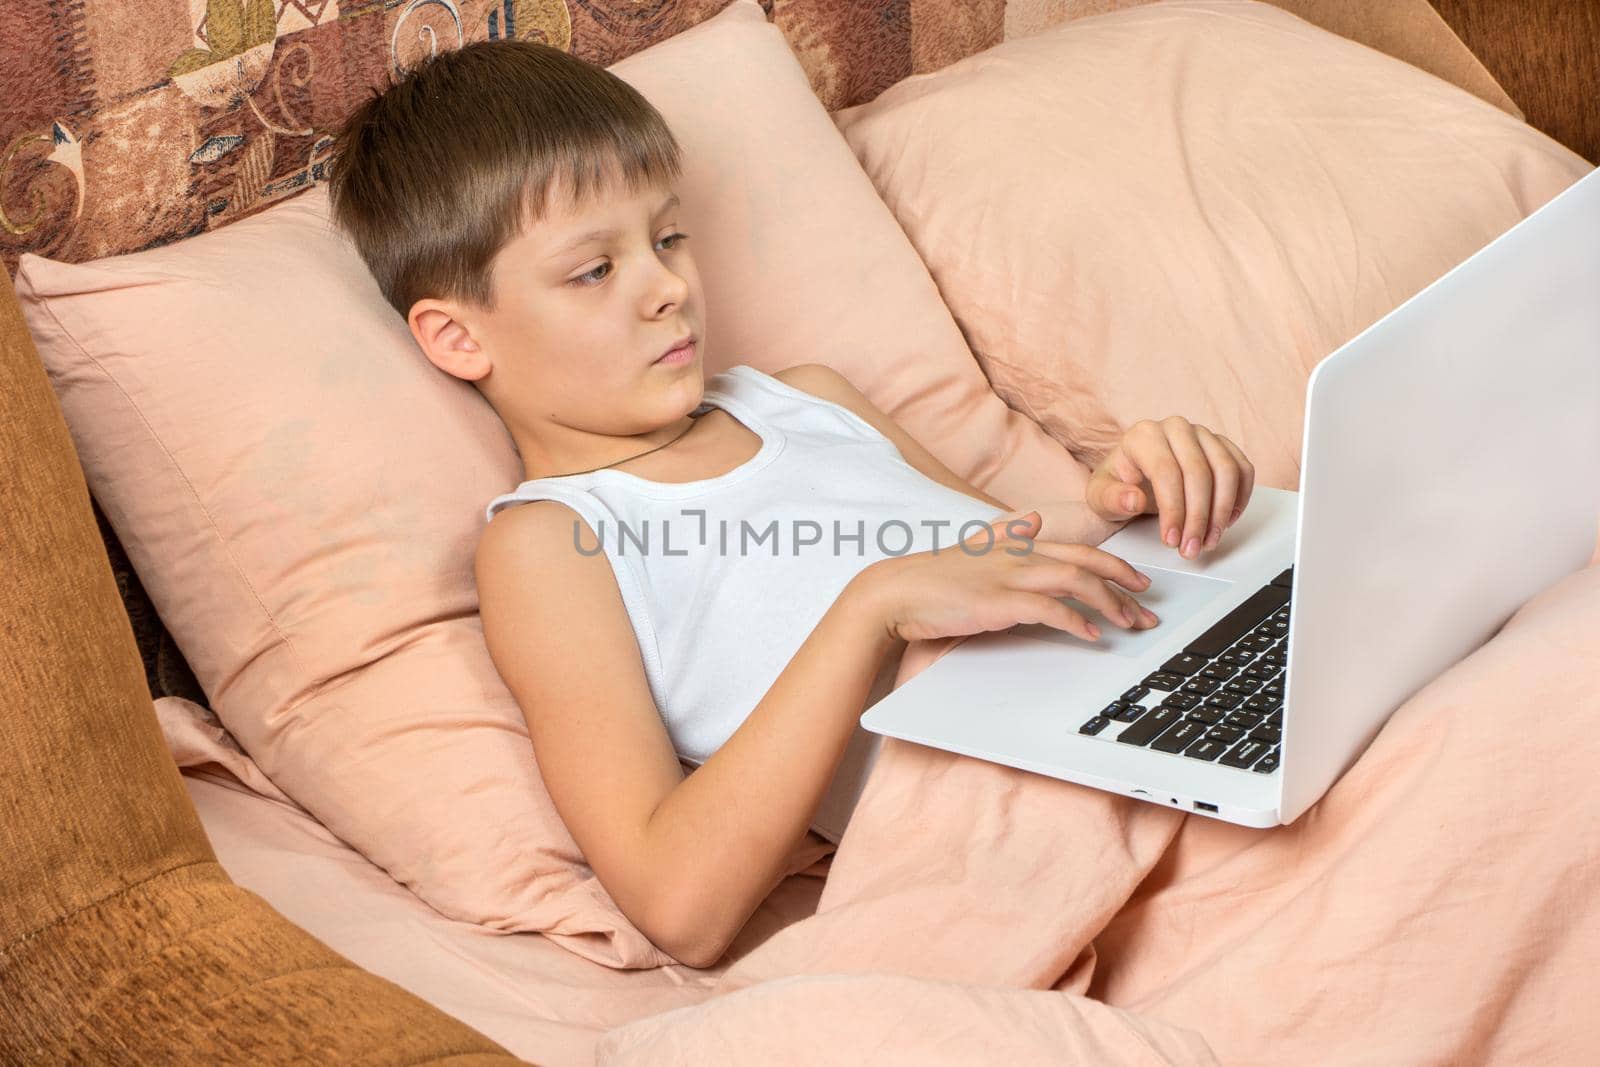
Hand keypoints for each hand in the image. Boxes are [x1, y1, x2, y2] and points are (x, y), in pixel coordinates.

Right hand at [857, 511, 1159, 644]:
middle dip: (1124, 585)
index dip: (1114, 564)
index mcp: (1018, 544)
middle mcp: (1020, 555)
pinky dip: (1077, 622)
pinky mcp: (1000, 602)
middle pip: (1087, 564)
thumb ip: (1008, 537)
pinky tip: (1093, 636)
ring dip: (1110, 605)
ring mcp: (1011, 577)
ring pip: (1076, 583)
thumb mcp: (976, 550)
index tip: (1138, 582)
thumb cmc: (934, 579)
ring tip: (1131, 624)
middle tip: (1149, 607)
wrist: (897, 592)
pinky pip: (1050, 610)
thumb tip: (1032, 521)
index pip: (1078, 550)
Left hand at [1084, 417, 1255, 559]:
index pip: (1166, 472)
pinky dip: (1239, 498)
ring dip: (1222, 512)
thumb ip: (1113, 499)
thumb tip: (1134, 499)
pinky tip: (1224, 521)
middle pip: (1199, 473)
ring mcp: (1202, 435)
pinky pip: (1242, 469)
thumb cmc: (1118, 485)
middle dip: (1198, 518)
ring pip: (1226, 471)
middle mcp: (1175, 428)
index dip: (1173, 510)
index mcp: (1143, 435)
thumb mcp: (1101, 497)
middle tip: (1191, 548)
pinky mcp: (1222, 446)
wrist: (1133, 476)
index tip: (1171, 539)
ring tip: (1208, 540)